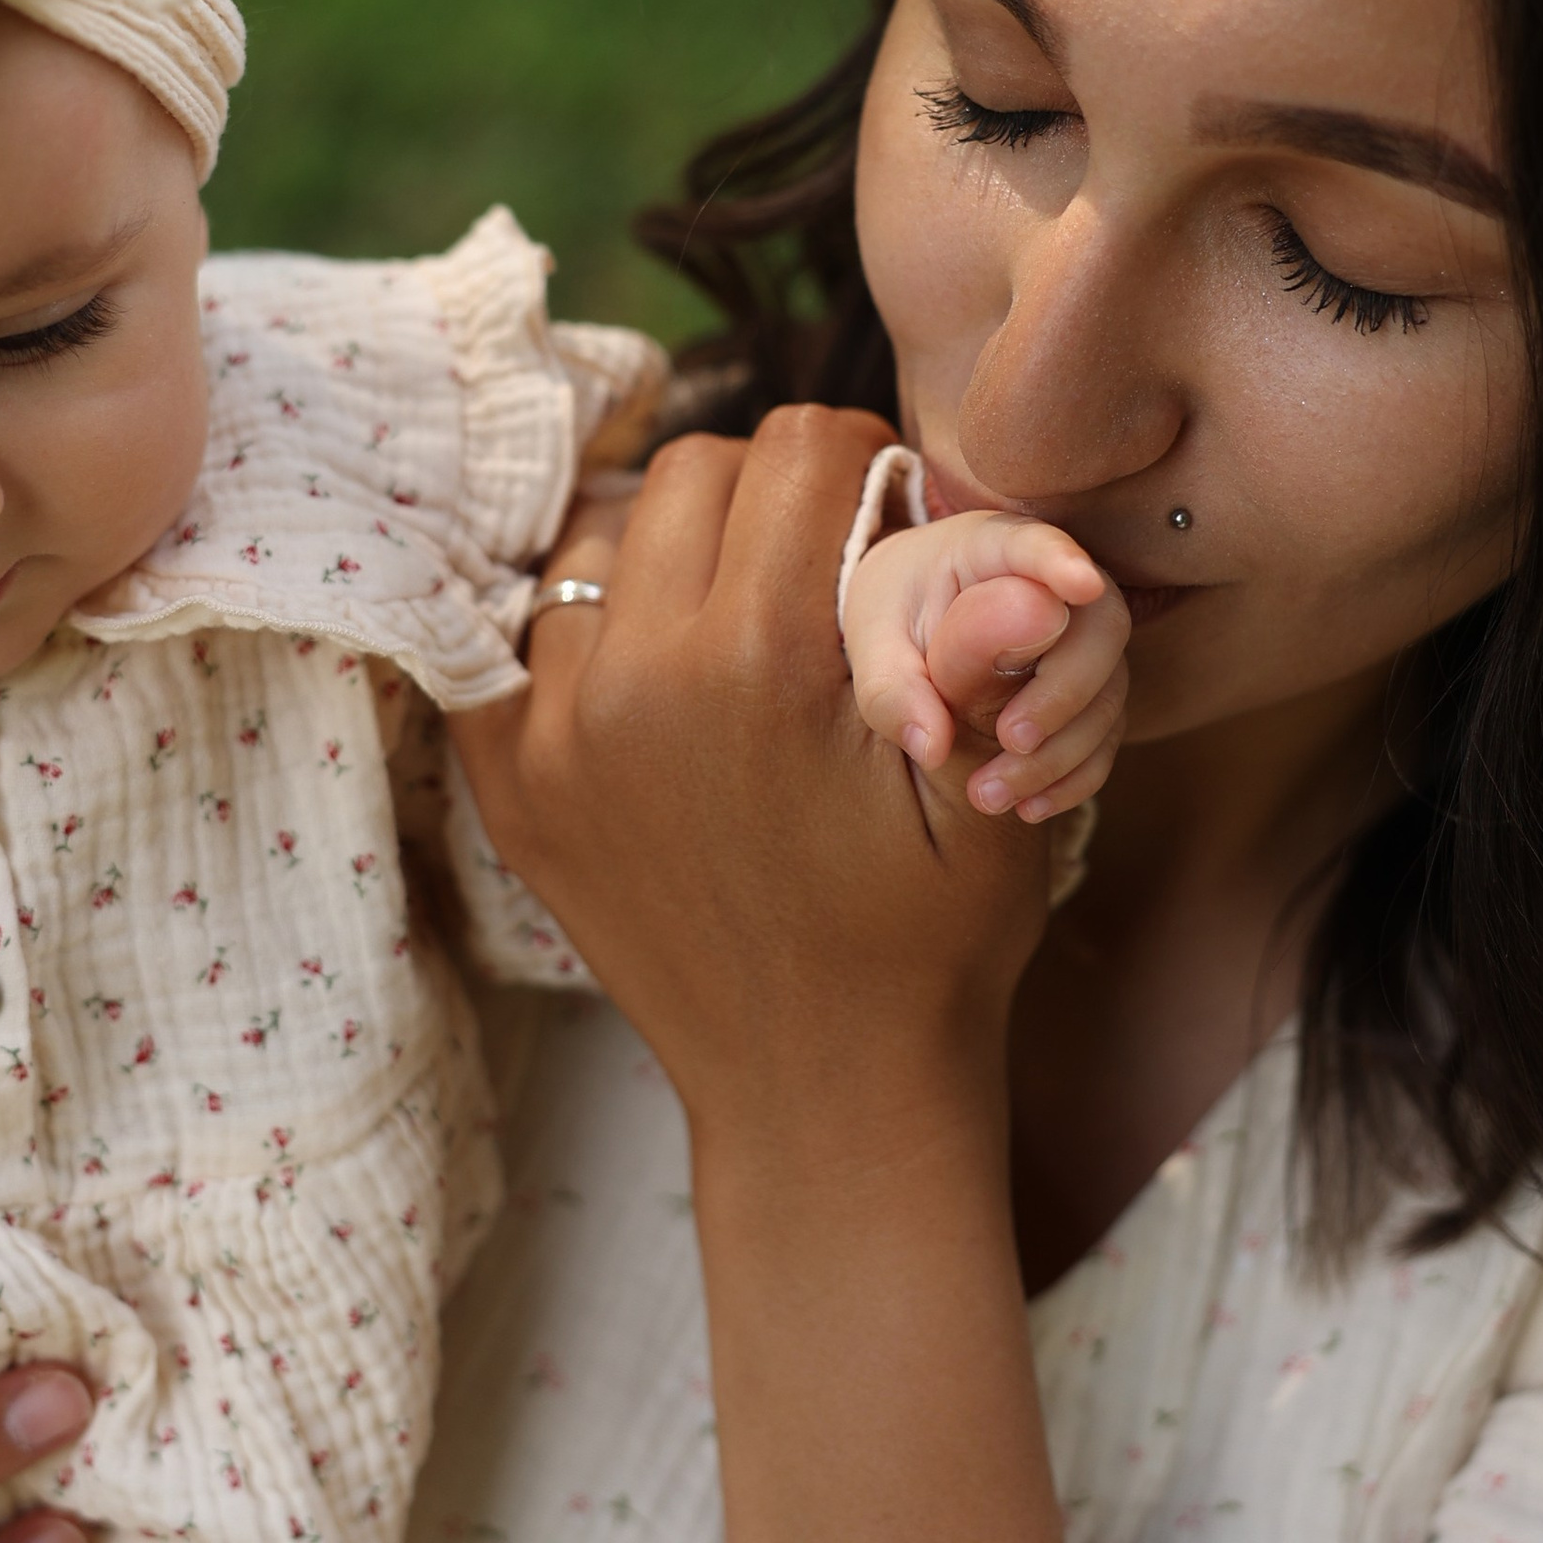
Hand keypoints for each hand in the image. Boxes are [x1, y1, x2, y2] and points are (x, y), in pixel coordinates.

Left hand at [453, 407, 1050, 1164]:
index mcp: (764, 662)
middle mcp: (637, 680)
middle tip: (819, 566)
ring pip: (603, 538)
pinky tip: (654, 675)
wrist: (822, 1094)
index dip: (864, 465)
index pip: (796, 449)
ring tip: (739, 622)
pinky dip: (586, 628)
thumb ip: (994, 658)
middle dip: (768, 498)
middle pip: (692, 473)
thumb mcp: (995, 800)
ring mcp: (554, 734)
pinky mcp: (510, 781)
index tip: (889, 517)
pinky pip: (522, 633)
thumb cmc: (927, 944)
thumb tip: (1032, 563)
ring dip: (674, 555)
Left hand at [842, 507, 1129, 819]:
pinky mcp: (1095, 690)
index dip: (1061, 561)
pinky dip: (1076, 775)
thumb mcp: (874, 645)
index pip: (1035, 544)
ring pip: (1109, 690)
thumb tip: (932, 747)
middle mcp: (1057, 585)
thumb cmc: (895, 617)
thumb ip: (893, 690)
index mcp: (991, 548)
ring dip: (1061, 751)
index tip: (1082, 584)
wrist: (919, 625)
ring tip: (989, 796)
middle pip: (1101, 624)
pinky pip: (1107, 734)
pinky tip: (1028, 808)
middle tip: (1011, 739)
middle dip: (1063, 690)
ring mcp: (1085, 639)